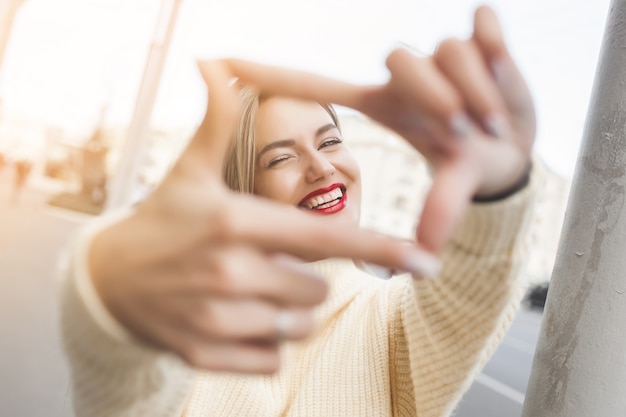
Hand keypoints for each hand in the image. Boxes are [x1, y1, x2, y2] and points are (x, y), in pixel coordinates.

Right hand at [88, 62, 436, 373]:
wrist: (109, 280)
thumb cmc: (162, 220)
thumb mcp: (189, 171)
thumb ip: (216, 123)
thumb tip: (215, 66)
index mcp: (235, 223)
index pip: (324, 236)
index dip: (380, 247)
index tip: (424, 260)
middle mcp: (229, 273)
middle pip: (318, 287)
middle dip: (305, 275)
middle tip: (266, 261)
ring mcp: (217, 319)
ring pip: (300, 324)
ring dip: (289, 309)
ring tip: (252, 289)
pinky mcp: (206, 355)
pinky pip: (272, 359)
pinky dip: (267, 341)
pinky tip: (237, 319)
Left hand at [222, 6, 534, 251]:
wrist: (515, 146)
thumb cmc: (471, 165)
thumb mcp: (455, 185)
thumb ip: (440, 210)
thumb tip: (427, 253)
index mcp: (386, 106)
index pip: (319, 84)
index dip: (275, 73)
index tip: (221, 59)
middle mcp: (406, 77)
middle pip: (401, 57)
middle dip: (437, 95)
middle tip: (461, 130)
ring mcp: (440, 56)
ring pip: (447, 49)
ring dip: (476, 90)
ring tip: (488, 121)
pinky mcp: (479, 39)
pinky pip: (483, 29)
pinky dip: (498, 53)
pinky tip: (502, 74)